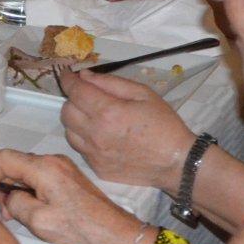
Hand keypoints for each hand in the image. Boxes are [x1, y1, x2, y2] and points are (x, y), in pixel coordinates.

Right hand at [0, 150, 145, 243]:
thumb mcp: (39, 222)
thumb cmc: (84, 230)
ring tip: (10, 212)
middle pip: (15, 163)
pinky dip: (28, 189)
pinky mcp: (68, 178)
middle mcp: (53, 162)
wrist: (115, 235)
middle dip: (0, 183)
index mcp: (44, 168)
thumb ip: (15, 204)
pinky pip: (40, 177)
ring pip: (27, 171)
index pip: (4, 158)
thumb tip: (7, 198)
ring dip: (14, 188)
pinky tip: (27, 209)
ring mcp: (62, 168)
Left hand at [57, 68, 195, 192]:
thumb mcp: (143, 93)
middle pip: (66, 111)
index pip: (74, 91)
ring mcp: (94, 154)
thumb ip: (110, 82)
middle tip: (89, 98)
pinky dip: (85, 138)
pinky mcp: (97, 168)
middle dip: (74, 100)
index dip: (68, 79)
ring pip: (69, 130)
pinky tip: (102, 136)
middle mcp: (95, 134)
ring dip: (77, 120)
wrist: (176, 162)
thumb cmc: (163, 124)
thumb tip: (84, 76)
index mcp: (107, 112)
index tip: (68, 74)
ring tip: (96, 118)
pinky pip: (80, 148)